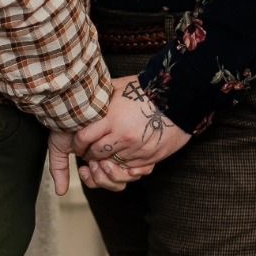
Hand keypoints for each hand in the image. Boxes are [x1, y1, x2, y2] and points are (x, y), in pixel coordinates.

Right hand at [50, 127, 155, 194]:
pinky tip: (117, 161)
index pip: (102, 181)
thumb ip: (59, 168)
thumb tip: (60, 192)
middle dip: (103, 177)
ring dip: (113, 173)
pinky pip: (138, 169)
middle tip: (93, 163)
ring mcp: (124, 152)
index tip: (85, 169)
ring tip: (101, 159)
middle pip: (115, 183)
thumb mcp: (59, 146)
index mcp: (98, 159)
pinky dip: (132, 171)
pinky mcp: (135, 146)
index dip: (94, 180)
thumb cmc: (68, 122)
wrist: (80, 103)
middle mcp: (112, 157)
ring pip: (125, 177)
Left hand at [76, 75, 190, 168]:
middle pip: (96, 154)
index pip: (84, 138)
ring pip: (112, 164)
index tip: (78, 142)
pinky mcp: (149, 158)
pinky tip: (120, 155)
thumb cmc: (146, 90)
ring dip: (105, 161)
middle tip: (88, 151)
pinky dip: (122, 165)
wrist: (178, 99)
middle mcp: (123, 136)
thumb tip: (84, 97)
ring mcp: (136, 149)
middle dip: (89, 154)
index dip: (77, 143)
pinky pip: (129, 168)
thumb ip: (101, 96)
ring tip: (104, 154)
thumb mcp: (119, 87)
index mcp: (112, 118)